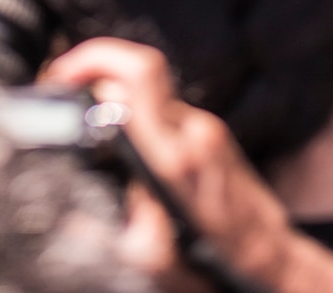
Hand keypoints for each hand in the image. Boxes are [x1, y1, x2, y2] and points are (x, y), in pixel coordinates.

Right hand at [44, 39, 299, 290]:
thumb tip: (85, 221)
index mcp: (175, 158)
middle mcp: (193, 132)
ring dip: (114, 88)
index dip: (92, 63)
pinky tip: (118, 135)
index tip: (58, 78)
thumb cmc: (223, 265)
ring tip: (82, 108)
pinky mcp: (211, 132)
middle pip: (141, 66)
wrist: (273, 261)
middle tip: (62, 81)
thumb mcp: (170, 268)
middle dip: (95, 64)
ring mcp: (205, 128)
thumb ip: (136, 242)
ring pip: (151, 87)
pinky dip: (135, 109)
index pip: (136, 77)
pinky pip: (164, 107)